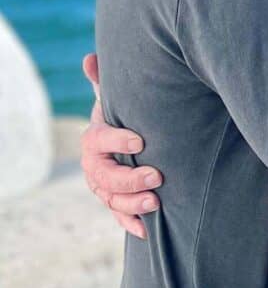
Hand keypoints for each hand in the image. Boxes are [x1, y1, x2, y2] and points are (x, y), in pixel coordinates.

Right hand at [80, 53, 162, 239]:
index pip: (99, 140)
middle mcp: (94, 165)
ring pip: (111, 200)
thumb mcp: (119, 98)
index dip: (117, 141)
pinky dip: (131, 223)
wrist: (129, 140)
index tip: (140, 140)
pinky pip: (118, 217)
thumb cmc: (128, 115)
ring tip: (156, 202)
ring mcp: (103, 187)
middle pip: (104, 177)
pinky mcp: (116, 202)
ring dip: (132, 204)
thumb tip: (90, 58)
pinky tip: (146, 229)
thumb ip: (107, 81)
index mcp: (94, 138)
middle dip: (129, 179)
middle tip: (157, 176)